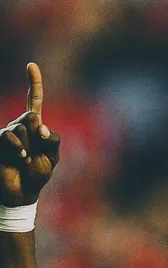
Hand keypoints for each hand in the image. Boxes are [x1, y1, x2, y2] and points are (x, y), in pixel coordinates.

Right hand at [0, 63, 59, 206]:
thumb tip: (40, 126)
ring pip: (23, 128)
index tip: (31, 65)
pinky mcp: (0, 141)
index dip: (34, 83)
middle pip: (32, 117)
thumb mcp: (53, 158)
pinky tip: (21, 158)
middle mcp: (21, 126)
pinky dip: (19, 148)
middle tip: (35, 152)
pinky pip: (11, 136)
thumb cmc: (38, 175)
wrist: (22, 193)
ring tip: (26, 160)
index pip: (35, 101)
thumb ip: (52, 140)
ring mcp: (10, 133)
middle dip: (37, 136)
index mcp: (36, 128)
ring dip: (28, 147)